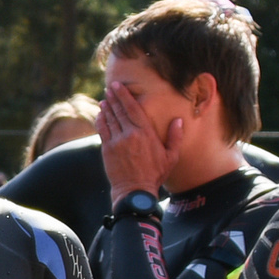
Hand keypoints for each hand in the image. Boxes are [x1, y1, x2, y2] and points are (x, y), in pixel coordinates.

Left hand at [98, 78, 178, 197]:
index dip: (125, 96)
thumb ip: (175, 137)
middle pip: (120, 111)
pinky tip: (100, 114)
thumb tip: (179, 120)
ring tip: (105, 99)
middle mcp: (130, 134)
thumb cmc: (155, 174)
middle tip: (110, 88)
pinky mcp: (107, 150)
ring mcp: (117, 141)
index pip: (133, 109)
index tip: (118, 86)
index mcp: (146, 133)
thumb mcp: (171, 156)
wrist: (135, 191)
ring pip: (110, 119)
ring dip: (107, 107)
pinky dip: (100, 120)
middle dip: (114, 98)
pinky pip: (102, 130)